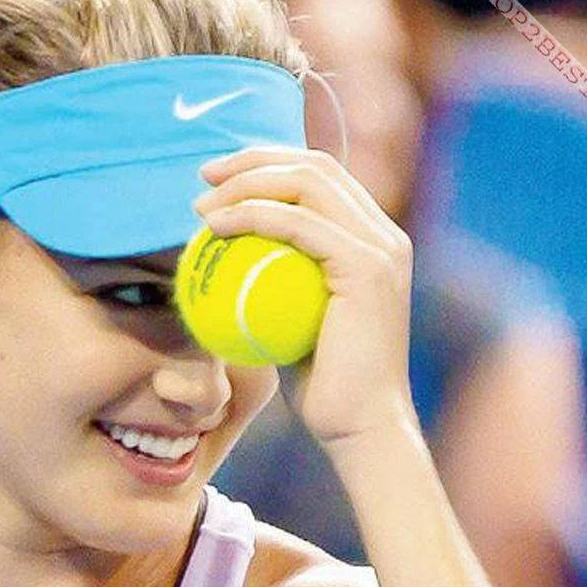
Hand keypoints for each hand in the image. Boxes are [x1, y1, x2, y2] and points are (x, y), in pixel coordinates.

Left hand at [193, 146, 415, 446]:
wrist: (358, 426)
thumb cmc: (320, 383)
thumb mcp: (289, 319)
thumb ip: (275, 278)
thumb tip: (225, 251)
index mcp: (371, 238)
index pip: (318, 175)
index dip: (265, 162)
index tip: (214, 180)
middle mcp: (383, 234)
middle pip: (314, 166)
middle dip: (252, 160)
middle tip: (203, 178)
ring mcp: (381, 247)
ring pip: (308, 184)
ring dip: (247, 184)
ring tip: (202, 206)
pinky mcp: (368, 267)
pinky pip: (301, 225)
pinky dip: (252, 216)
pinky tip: (215, 228)